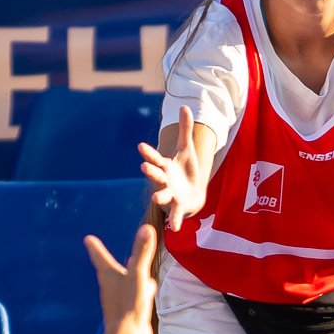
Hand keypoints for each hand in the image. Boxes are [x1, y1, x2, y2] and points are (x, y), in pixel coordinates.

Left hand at [84, 223, 159, 333]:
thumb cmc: (129, 305)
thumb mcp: (138, 275)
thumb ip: (142, 253)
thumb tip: (146, 228)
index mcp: (109, 276)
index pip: (100, 257)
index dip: (95, 247)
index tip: (88, 239)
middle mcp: (111, 287)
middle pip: (109, 269)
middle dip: (107, 260)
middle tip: (99, 252)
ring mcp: (119, 300)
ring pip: (124, 282)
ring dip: (128, 273)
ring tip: (135, 266)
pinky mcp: (129, 310)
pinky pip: (135, 293)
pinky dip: (141, 287)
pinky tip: (150, 289)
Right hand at [138, 105, 208, 230]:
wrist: (194, 194)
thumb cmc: (187, 170)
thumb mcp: (187, 149)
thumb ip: (185, 129)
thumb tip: (184, 106)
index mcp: (165, 166)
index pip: (155, 158)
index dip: (148, 153)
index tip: (140, 146)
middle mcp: (165, 181)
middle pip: (156, 175)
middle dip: (151, 171)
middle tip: (144, 166)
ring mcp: (171, 195)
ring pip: (163, 195)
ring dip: (159, 197)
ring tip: (156, 199)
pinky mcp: (180, 207)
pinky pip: (176, 214)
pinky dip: (175, 221)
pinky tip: (175, 227)